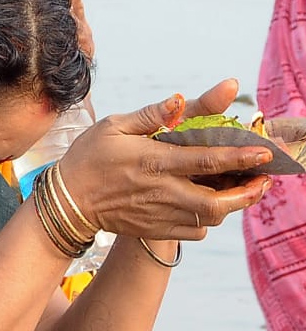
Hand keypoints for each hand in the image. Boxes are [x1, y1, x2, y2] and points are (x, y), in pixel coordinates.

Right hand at [59, 80, 270, 240]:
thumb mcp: (114, 126)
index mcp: (154, 161)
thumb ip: (152, 114)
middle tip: (263, 180)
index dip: (240, 156)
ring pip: (210, 217)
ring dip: (231, 205)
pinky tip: (206, 205)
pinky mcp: (155, 229)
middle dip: (248, 192)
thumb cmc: (89, 157)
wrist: (67, 200)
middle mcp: (161, 191)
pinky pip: (194, 230)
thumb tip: (181, 100)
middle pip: (218, 201)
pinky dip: (207, 219)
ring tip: (241, 190)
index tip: (264, 152)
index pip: (207, 159)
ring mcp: (159, 214)